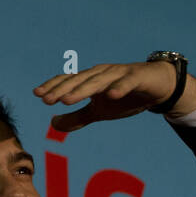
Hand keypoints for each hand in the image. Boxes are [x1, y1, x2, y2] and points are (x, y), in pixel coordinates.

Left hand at [34, 61, 195, 132]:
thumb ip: (77, 117)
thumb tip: (53, 123)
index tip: (38, 95)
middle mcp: (102, 73)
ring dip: (82, 90)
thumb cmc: (126, 97)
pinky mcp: (138, 76)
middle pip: (79, 81)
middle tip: (46, 100)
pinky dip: (119, 87)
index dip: (54, 87)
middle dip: (62, 90)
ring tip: (67, 100)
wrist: (158, 87)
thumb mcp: (99, 111)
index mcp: (91, 80)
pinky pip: (127, 82)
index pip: (69, 82)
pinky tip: (111, 95)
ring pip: (98, 81)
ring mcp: (119, 73)